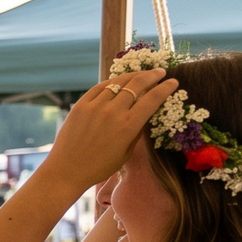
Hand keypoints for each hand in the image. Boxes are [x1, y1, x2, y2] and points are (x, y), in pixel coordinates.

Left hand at [38, 66, 179, 192]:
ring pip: (118, 82)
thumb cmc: (100, 166)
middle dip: (152, 76)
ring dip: (134, 75)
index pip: (153, 99)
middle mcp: (113, 112)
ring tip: (142, 73)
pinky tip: (119, 81)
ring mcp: (95, 106)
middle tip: (161, 72)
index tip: (174, 82)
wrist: (67, 170)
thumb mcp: (127, 152)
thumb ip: (137, 130)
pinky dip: (112, 82)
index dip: (165, 88)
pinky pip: (100, 87)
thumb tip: (145, 113)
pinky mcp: (80, 105)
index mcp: (128, 125)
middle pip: (137, 84)